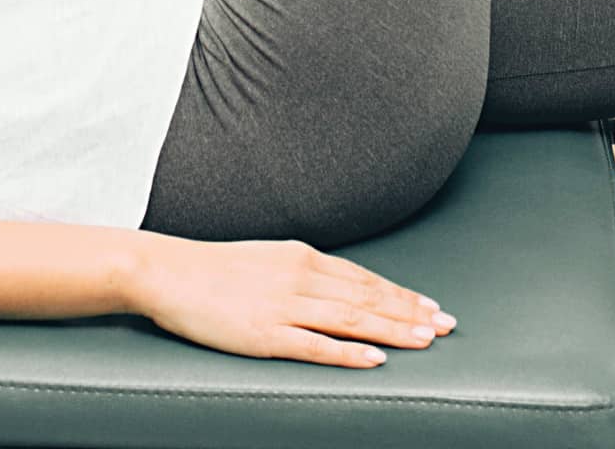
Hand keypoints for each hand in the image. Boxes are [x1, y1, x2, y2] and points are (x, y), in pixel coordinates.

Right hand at [129, 231, 453, 367]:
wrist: (167, 271)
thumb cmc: (214, 268)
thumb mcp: (267, 259)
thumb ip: (300, 271)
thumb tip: (335, 285)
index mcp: (300, 257)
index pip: (363, 278)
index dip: (401, 294)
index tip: (431, 307)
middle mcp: (299, 277)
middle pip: (366, 297)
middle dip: (410, 313)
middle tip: (447, 325)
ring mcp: (283, 306)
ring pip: (351, 318)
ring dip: (393, 330)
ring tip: (426, 340)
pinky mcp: (265, 333)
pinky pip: (315, 345)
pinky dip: (349, 352)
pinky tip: (374, 358)